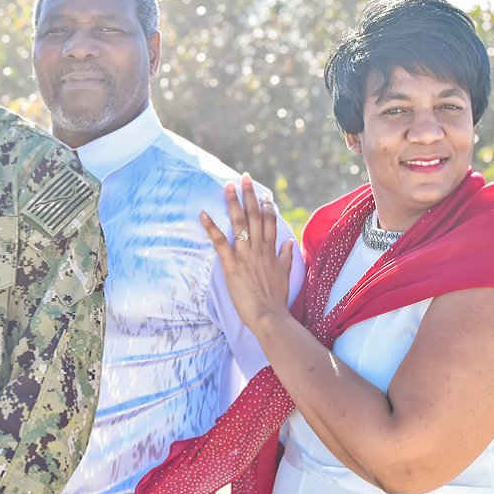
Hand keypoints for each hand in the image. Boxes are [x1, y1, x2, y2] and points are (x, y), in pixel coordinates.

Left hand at [199, 173, 295, 328]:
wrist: (269, 315)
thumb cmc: (277, 298)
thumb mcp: (286, 274)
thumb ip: (286, 256)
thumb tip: (290, 241)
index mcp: (272, 250)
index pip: (270, 221)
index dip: (266, 206)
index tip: (264, 194)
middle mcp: (259, 248)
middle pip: (255, 215)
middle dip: (249, 195)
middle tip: (244, 177)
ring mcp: (245, 254)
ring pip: (239, 223)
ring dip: (233, 202)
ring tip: (227, 185)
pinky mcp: (231, 264)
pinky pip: (220, 242)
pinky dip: (211, 226)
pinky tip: (203, 213)